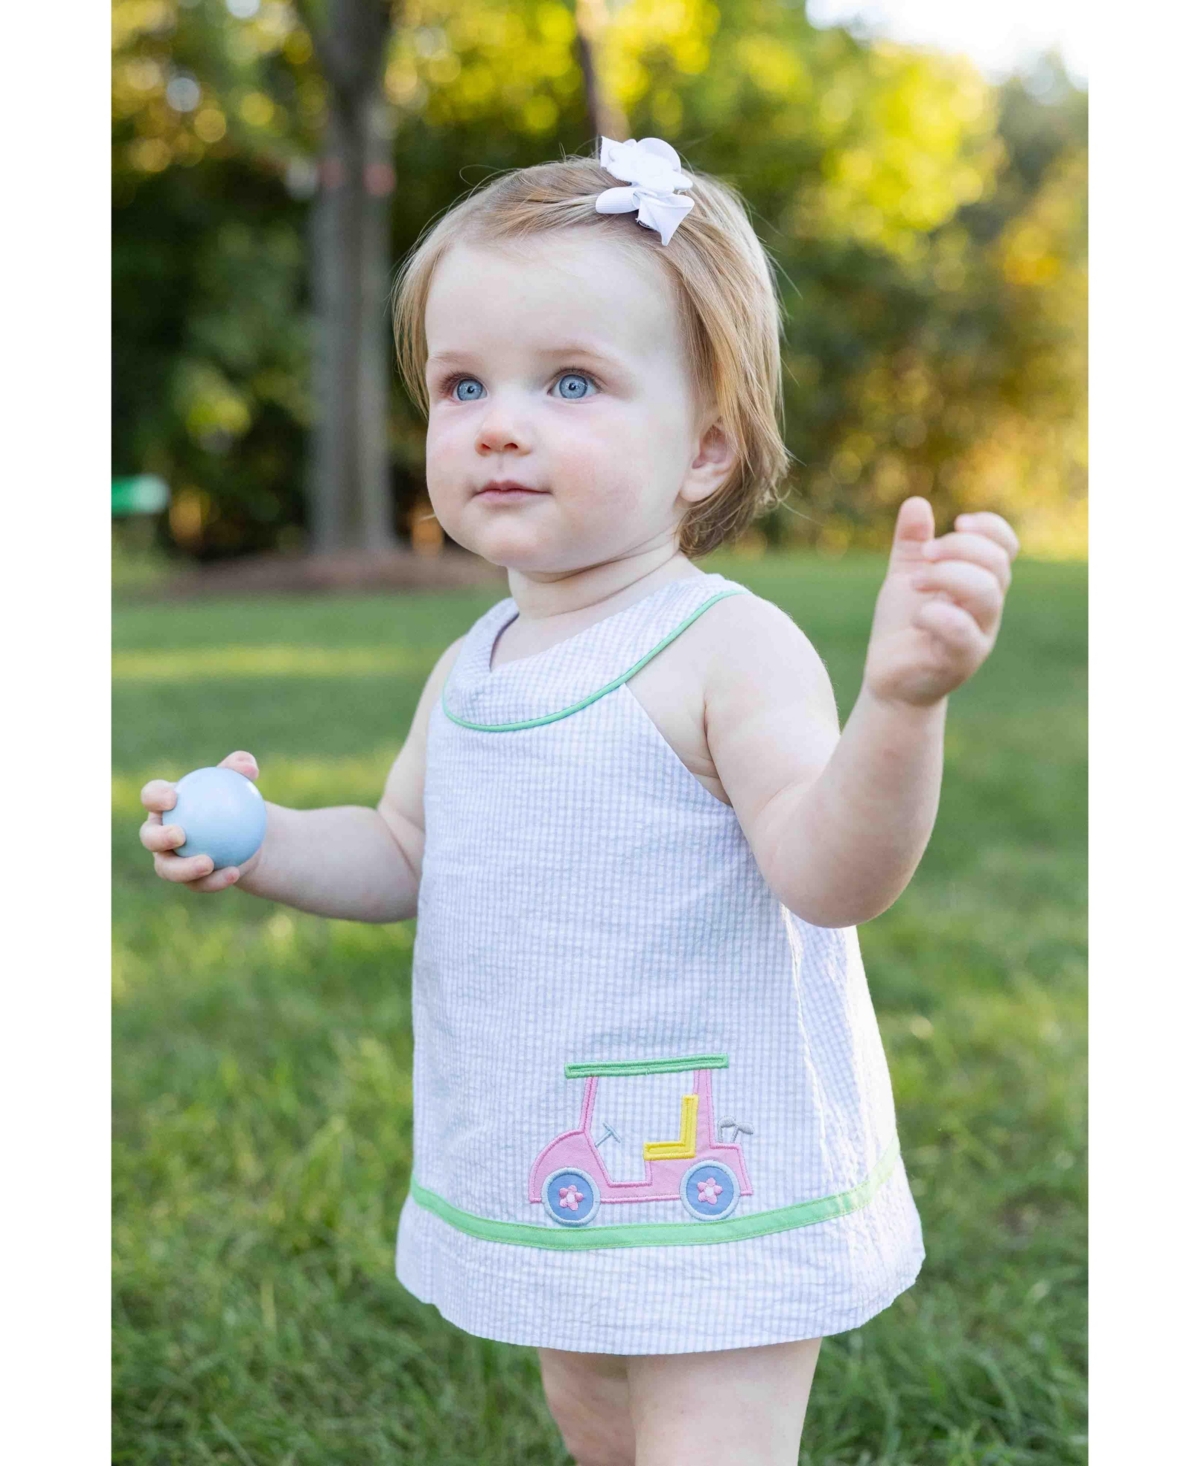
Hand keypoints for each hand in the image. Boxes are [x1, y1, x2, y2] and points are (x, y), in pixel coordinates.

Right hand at [139, 750, 262, 892]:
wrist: (246, 834)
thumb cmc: (235, 800)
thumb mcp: (241, 781)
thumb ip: (241, 768)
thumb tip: (249, 767)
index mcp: (164, 804)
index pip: (151, 797)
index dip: (155, 797)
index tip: (173, 799)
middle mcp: (159, 833)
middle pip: (149, 837)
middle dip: (159, 837)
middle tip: (181, 835)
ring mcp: (170, 859)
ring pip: (167, 868)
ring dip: (184, 868)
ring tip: (208, 863)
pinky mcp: (188, 880)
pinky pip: (197, 884)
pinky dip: (214, 880)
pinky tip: (233, 873)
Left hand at [863, 497, 1018, 706]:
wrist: (889, 678)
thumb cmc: (903, 627)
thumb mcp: (904, 577)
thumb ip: (911, 543)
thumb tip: (917, 502)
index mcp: (979, 583)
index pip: (1005, 547)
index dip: (989, 528)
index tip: (956, 522)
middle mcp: (986, 608)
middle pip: (996, 564)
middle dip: (959, 548)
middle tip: (923, 555)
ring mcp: (978, 635)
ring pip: (986, 592)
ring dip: (948, 575)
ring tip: (913, 583)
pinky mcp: (960, 661)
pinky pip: (963, 632)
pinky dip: (939, 615)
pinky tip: (917, 615)